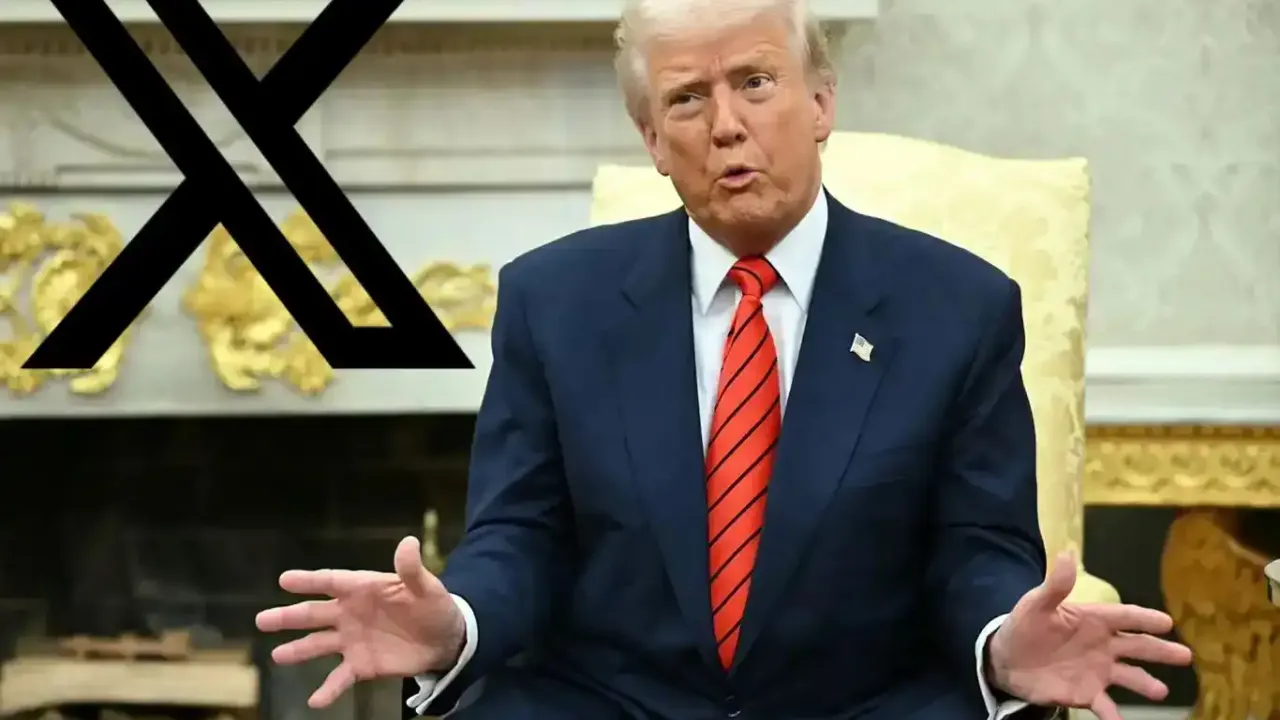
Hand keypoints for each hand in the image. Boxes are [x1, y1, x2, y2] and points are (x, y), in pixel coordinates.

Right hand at [255, 536, 465, 707]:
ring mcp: (352, 640)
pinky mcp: (361, 665)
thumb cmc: (433, 606)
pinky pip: (339, 678)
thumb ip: (412, 570)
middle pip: (314, 614)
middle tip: (262, 620)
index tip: (284, 580)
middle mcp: (350, 613)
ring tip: (277, 655)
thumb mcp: (427, 587)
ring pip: (318, 644)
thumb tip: (408, 542)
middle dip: (288, 617)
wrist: (445, 639)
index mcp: (363, 588)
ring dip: (298, 650)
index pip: (331, 581)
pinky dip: (327, 690)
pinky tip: (314, 701)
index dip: (309, 580)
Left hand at [988, 551, 1192, 719]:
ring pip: (1129, 677)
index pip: (1124, 616)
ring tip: (1161, 692)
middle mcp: (1102, 646)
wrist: (1008, 660)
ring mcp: (1097, 671)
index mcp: (1093, 620)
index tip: (1167, 622)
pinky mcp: (1086, 694)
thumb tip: (1066, 554)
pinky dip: (1115, 717)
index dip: (1144, 618)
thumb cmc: (1025, 627)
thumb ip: (1054, 586)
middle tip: (1186, 655)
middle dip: (1160, 650)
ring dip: (1145, 684)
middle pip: (1136, 646)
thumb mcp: (1035, 604)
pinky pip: (1105, 707)